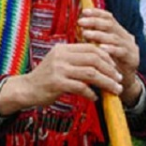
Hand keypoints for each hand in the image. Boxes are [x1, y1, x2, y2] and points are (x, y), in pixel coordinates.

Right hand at [0, 43, 122, 115]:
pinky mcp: (57, 83)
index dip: (107, 57)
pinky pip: (81, 87)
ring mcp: (58, 69)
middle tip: (119, 79)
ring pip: (91, 74)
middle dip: (110, 70)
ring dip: (106, 83)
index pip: (91, 48)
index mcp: (63, 49)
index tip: (115, 67)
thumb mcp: (59, 64)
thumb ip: (76, 61)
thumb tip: (101, 65)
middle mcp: (61, 56)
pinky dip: (91, 93)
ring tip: (115, 89)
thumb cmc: (45, 78)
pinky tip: (94, 97)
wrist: (26, 89)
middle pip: (94, 59)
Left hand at [78, 8, 139, 100]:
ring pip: (114, 37)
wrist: (122, 83)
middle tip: (80, 22)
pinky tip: (100, 48)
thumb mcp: (100, 48)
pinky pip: (121, 52)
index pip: (109, 17)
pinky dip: (110, 49)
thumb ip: (93, 37)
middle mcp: (126, 37)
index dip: (97, 13)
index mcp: (118, 32)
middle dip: (94, 22)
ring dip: (99, 35)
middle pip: (110, 25)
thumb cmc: (107, 64)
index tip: (84, 12)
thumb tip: (78, 25)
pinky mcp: (132, 59)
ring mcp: (131, 47)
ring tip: (86, 34)